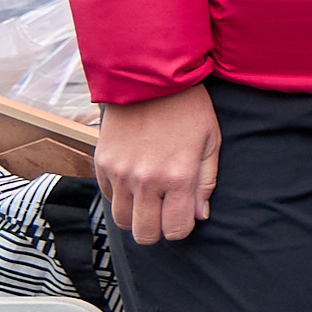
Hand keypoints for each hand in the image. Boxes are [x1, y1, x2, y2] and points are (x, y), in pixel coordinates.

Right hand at [96, 87, 220, 242]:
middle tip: (165, 212)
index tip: (184, 216)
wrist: (148, 78)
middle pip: (144, 234)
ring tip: (150, 199)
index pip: (176, 229)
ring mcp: (120, 173)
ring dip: (137, 216)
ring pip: (122, 220)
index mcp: (178, 176)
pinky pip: (108, 198)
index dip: (182, 228)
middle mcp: (146, 180)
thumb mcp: (211, 141)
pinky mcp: (101, 164)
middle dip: (157, 230)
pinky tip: (135, 180)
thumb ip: (206, 182)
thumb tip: (200, 216)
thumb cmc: (188, 108)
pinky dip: (121, 197)